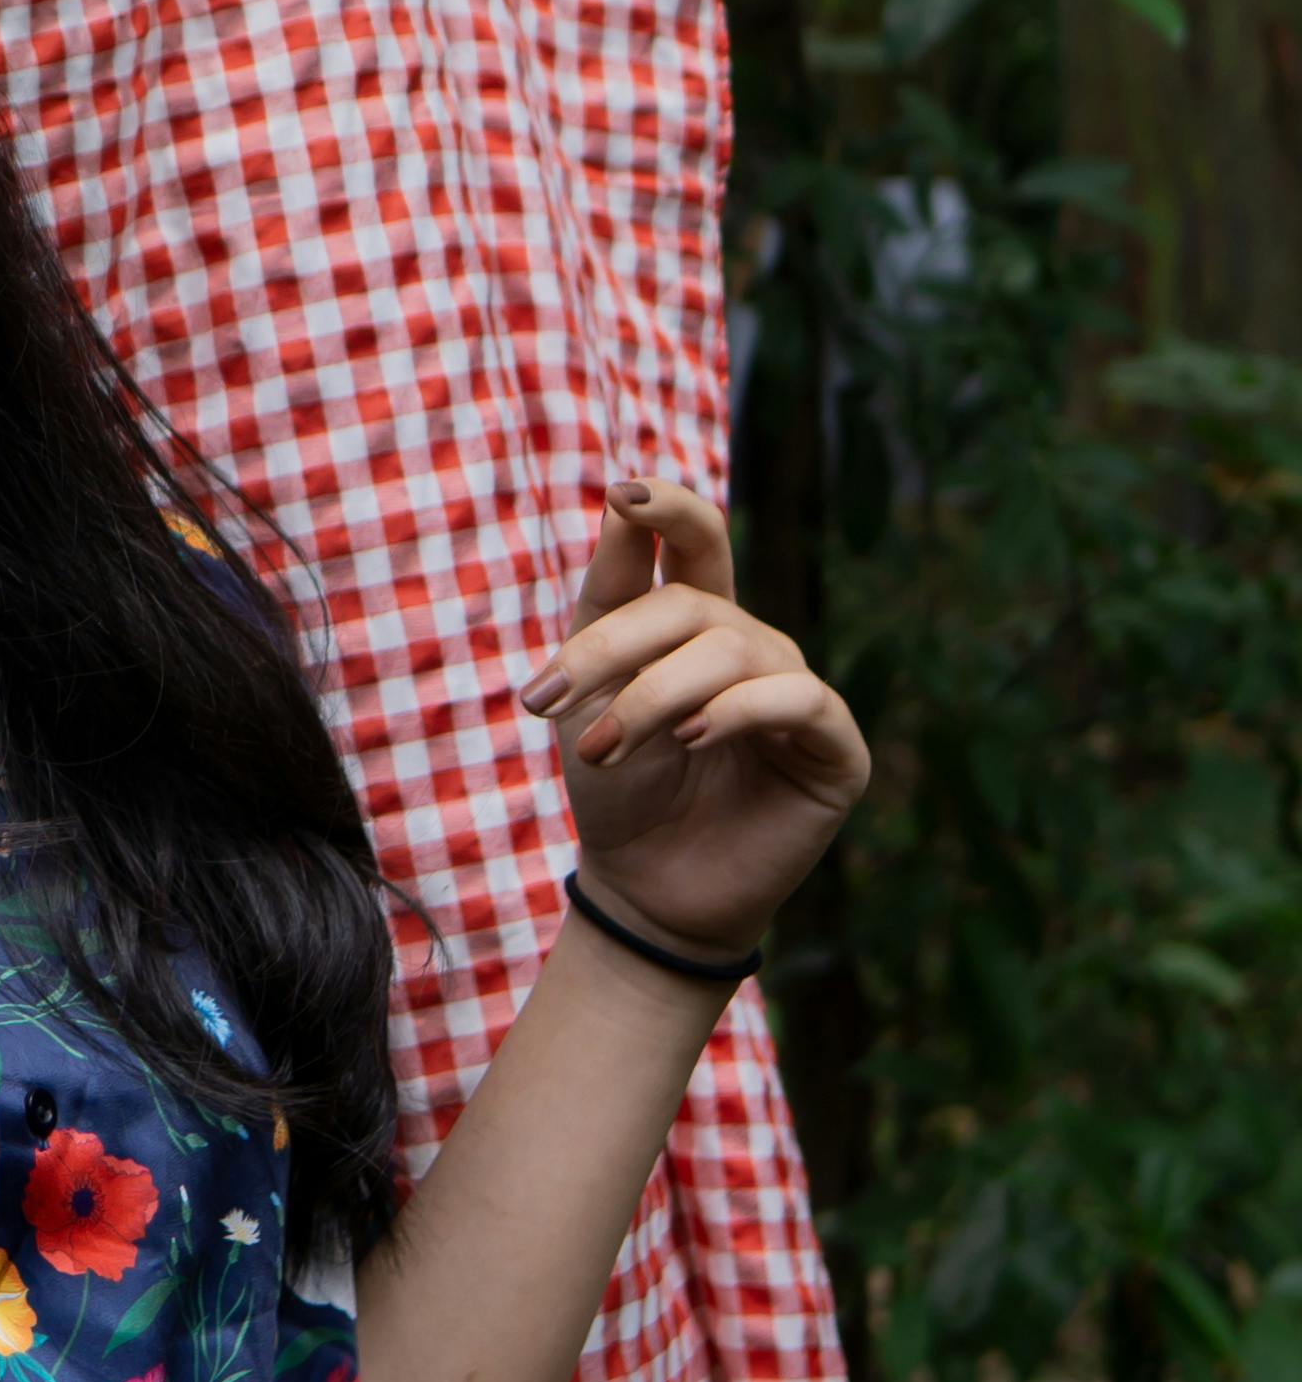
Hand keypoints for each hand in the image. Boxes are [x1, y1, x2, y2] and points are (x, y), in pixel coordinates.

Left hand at [520, 480, 869, 961]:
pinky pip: (795, 699)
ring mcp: (798, 693)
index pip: (696, 540)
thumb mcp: (589, 691)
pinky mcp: (834, 746)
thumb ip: (607, 602)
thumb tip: (618, 500)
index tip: (620, 493)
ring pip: (730, 652)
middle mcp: (755, 645)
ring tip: (604, 749)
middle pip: (690, 603)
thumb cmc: (617, 789)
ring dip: (652, 697)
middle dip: (612, 650)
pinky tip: (691, 740)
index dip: (668, 508)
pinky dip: (735, 712)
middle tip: (547, 704)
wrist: (641, 888)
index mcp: (699, 623)